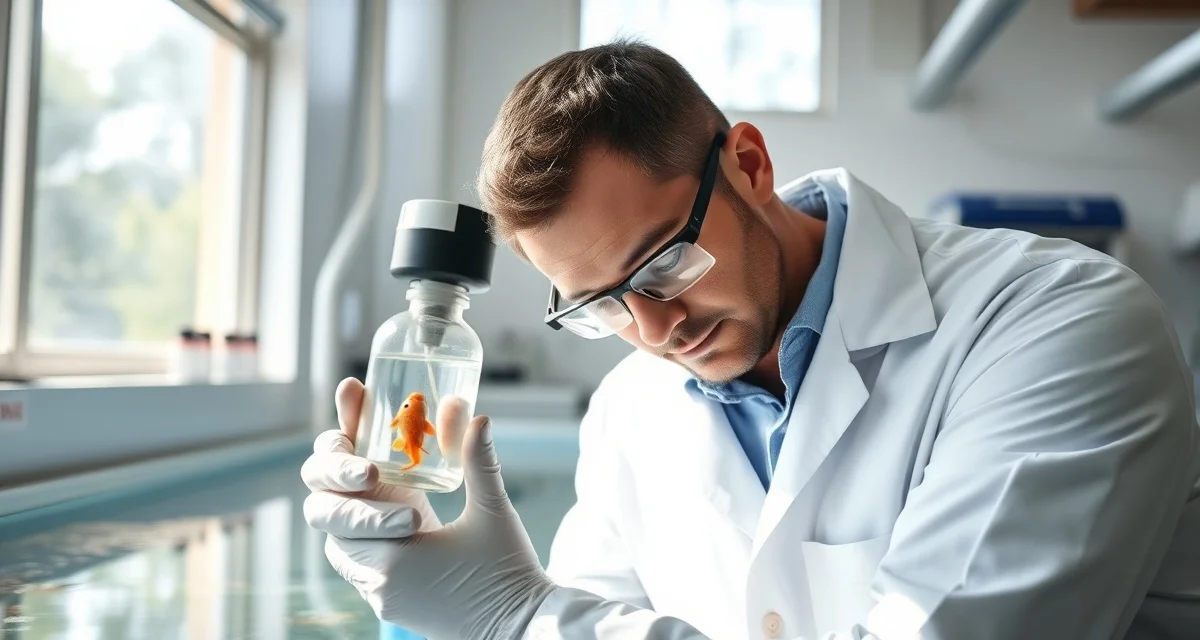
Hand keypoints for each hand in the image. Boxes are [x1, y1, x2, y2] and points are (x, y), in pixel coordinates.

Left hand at [302, 377, 557, 639]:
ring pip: (342, 550)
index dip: (344, 476)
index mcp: (395, 558)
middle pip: (332, 530)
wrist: (521, 629)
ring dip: (353, 517)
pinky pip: (362, 569)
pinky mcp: (393, 607)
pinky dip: (367, 539)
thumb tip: (477, 415)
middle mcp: (379, 583)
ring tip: (375, 486)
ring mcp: (383, 599)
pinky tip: (391, 516)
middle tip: (368, 467)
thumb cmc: (508, 572)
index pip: (340, 511)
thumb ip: (479, 460)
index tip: (366, 456)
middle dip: (344, 494)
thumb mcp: (494, 511)